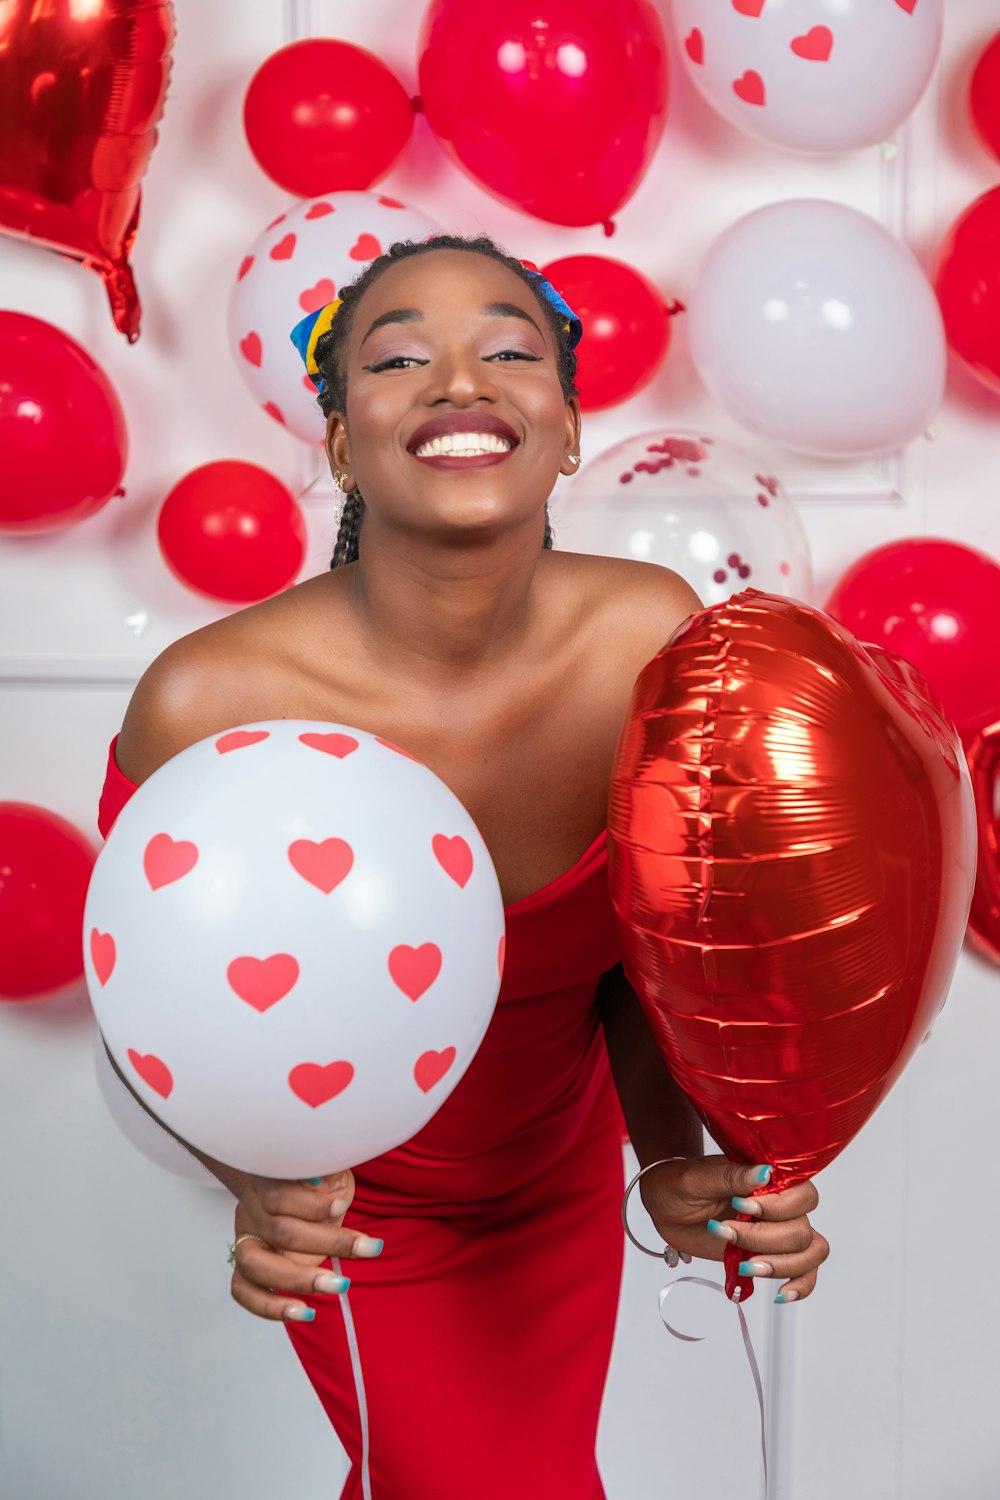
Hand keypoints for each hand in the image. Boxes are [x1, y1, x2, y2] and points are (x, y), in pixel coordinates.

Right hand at [229, 1168, 383, 1322]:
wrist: (294, 1188)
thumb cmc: (318, 1180)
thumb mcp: (328, 1166)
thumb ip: (324, 1170)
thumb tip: (318, 1179)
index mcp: (267, 1179)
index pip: (279, 1194)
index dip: (311, 1204)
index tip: (342, 1206)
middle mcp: (251, 1210)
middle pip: (278, 1231)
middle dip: (325, 1243)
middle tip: (364, 1250)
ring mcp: (245, 1240)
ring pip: (255, 1265)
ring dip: (298, 1279)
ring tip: (338, 1285)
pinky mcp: (245, 1268)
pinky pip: (243, 1292)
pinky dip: (270, 1307)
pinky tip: (305, 1312)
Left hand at [639, 1156, 828, 1302]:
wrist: (666, 1206)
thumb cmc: (680, 1184)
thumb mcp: (698, 1178)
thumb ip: (732, 1177)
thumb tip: (764, 1172)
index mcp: (769, 1179)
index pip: (801, 1195)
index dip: (777, 1208)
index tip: (740, 1207)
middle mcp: (781, 1205)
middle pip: (801, 1230)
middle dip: (765, 1239)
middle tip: (727, 1233)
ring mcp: (777, 1231)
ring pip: (809, 1252)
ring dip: (781, 1265)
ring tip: (748, 1265)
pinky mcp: (769, 1254)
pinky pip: (804, 1272)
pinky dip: (800, 1286)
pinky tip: (781, 1294)